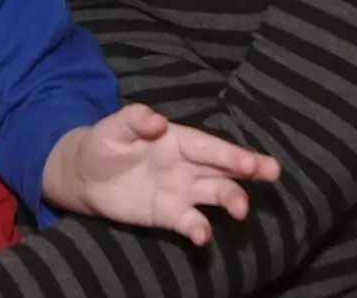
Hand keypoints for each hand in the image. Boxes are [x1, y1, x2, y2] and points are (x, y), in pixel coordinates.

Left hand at [44, 103, 280, 246]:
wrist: (84, 176)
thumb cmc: (103, 144)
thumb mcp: (112, 127)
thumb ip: (134, 120)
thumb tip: (158, 121)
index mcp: (177, 139)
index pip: (209, 146)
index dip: (230, 153)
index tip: (252, 161)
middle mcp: (187, 165)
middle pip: (224, 167)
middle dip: (249, 170)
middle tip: (272, 173)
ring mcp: (181, 191)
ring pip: (216, 194)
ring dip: (231, 200)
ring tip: (241, 211)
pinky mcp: (170, 214)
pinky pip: (190, 221)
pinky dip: (198, 228)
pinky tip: (201, 235)